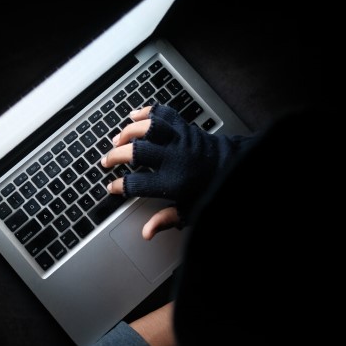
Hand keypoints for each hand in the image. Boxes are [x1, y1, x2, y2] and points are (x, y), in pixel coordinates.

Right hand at [100, 104, 253, 238]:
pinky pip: (163, 113)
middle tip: (107, 161)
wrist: (238, 167)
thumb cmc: (212, 190)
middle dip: (116, 156)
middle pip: (136, 152)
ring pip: (147, 128)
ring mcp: (179, 139)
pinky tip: (134, 115)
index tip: (111, 187)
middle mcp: (174, 158)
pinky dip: (147, 112)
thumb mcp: (191, 211)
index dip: (119, 186)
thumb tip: (146, 232)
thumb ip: (166, 219)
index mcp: (174, 182)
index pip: (137, 184)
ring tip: (117, 139)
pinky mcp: (184, 127)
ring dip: (128, 132)